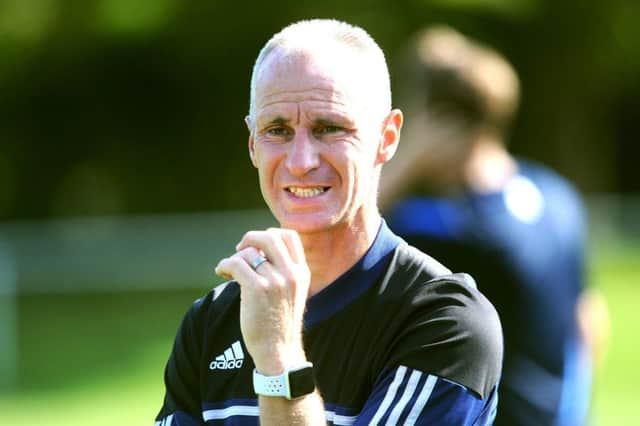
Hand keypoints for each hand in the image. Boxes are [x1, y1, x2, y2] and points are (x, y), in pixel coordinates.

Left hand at [215, 228, 310, 374]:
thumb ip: (284, 272)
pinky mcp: (257, 288)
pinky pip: (235, 263)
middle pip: (270, 237)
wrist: (278, 351)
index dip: (270, 234)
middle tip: (240, 249)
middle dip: (251, 238)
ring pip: (249, 252)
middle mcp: (291, 273)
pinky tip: (221, 272)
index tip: (258, 246)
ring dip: (234, 257)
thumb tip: (259, 251)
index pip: (290, 236)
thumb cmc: (279, 324)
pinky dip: (224, 265)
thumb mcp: (292, 294)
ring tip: (228, 269)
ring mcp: (275, 280)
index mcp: (301, 272)